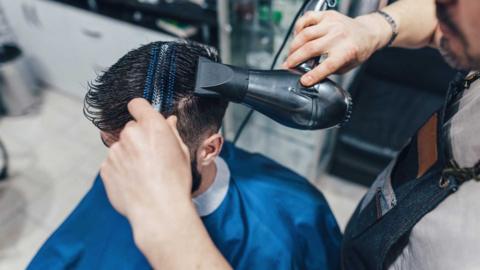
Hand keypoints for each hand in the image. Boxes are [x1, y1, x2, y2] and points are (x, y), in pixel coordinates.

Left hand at [99, 98, 230, 268]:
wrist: (159, 210)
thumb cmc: (175, 182)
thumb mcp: (181, 152)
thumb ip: (171, 132)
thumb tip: (168, 121)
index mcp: (152, 126)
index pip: (137, 104)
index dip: (141, 111)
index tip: (143, 118)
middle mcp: (130, 134)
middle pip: (130, 128)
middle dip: (138, 138)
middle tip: (150, 155)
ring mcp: (115, 152)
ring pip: (120, 147)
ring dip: (128, 155)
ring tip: (144, 174)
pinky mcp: (105, 168)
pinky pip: (112, 164)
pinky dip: (120, 170)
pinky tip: (134, 182)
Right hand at [283, 10, 390, 85]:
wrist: (367, 32)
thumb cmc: (356, 51)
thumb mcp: (347, 66)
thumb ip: (329, 70)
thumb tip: (309, 74)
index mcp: (347, 51)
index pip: (328, 65)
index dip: (314, 75)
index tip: (303, 81)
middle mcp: (339, 36)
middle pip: (310, 48)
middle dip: (295, 59)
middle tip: (287, 66)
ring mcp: (332, 23)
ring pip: (305, 34)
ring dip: (293, 46)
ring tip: (290, 54)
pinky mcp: (327, 15)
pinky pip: (306, 19)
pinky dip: (298, 28)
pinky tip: (297, 36)